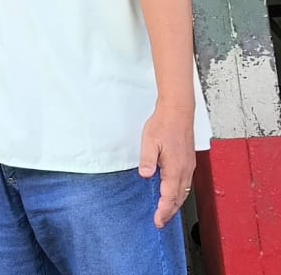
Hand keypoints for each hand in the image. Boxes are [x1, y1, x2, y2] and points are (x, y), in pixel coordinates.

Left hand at [139, 102, 195, 228]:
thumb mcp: (149, 141)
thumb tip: (145, 175)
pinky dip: (179, 194)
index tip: (158, 221)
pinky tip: (173, 195)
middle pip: (178, 198)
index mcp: (175, 168)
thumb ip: (147, 159)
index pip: (169, 196)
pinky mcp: (188, 162)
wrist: (178, 112)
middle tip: (160, 223)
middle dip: (169, 212)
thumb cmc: (163, 125)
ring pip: (183, 192)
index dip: (164, 210)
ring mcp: (188, 167)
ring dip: (175, 204)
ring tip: (166, 214)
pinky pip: (185, 184)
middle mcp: (185, 170)